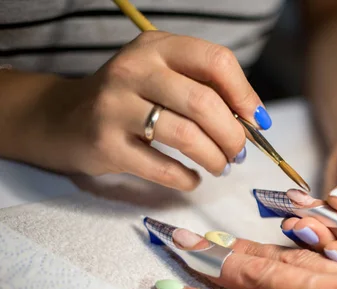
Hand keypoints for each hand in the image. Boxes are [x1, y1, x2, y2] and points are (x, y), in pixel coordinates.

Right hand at [23, 31, 270, 189]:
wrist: (65, 116)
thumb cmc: (129, 97)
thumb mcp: (162, 75)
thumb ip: (204, 87)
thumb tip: (252, 119)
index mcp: (157, 46)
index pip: (216, 61)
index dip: (245, 94)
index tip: (256, 120)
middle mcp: (134, 69)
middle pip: (204, 103)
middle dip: (233, 135)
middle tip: (238, 152)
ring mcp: (116, 106)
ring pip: (186, 136)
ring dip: (214, 158)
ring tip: (220, 166)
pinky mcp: (106, 144)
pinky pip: (161, 167)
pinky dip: (186, 179)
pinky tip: (192, 179)